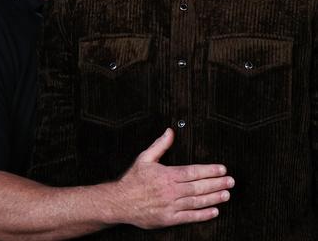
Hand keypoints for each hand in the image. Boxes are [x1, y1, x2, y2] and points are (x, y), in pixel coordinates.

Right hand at [112, 128, 233, 228]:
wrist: (120, 202)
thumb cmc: (132, 180)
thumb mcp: (144, 158)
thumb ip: (160, 145)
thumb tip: (170, 132)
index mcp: (166, 175)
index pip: (193, 172)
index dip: (209, 170)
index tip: (222, 169)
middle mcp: (171, 191)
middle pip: (199, 187)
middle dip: (217, 183)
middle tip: (230, 181)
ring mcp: (171, 206)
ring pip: (197, 201)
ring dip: (214, 198)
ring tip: (226, 194)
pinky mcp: (169, 218)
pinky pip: (190, 217)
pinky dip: (203, 215)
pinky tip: (214, 211)